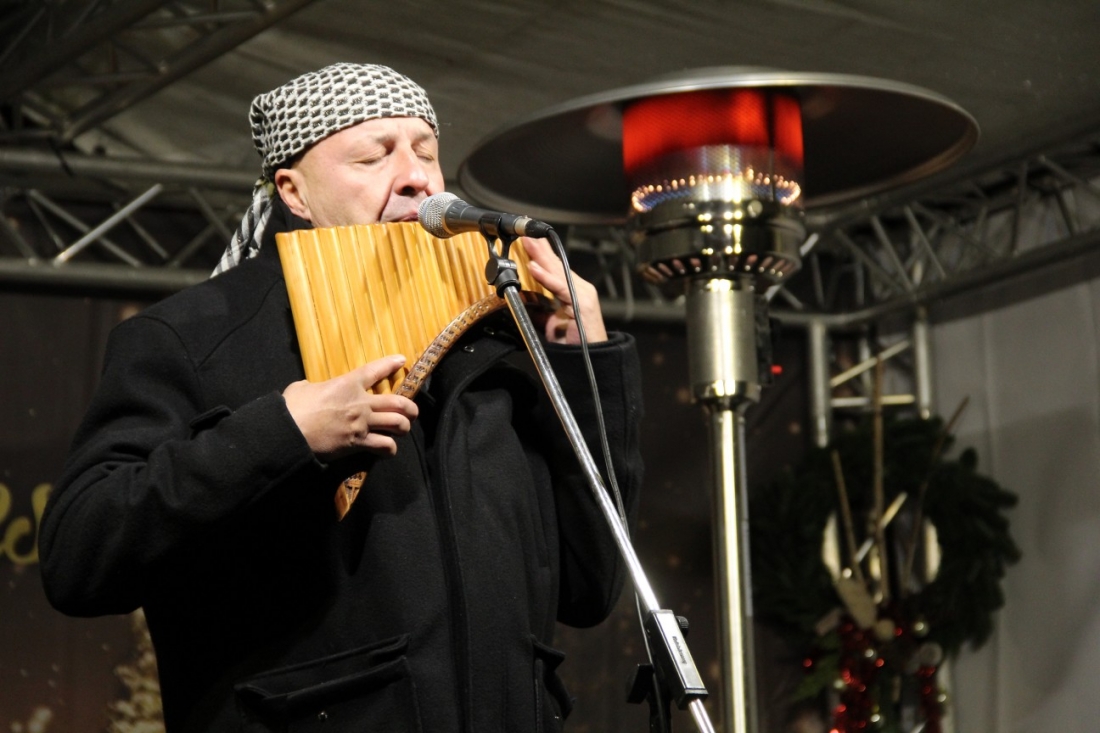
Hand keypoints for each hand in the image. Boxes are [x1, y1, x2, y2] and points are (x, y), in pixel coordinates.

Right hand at [282, 355, 418, 458]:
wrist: (290, 431)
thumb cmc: (293, 407)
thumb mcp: (302, 388)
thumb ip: (311, 386)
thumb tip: (308, 388)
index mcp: (347, 384)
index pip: (374, 370)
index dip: (390, 364)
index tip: (401, 360)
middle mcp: (360, 403)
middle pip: (398, 402)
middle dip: (410, 407)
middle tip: (412, 412)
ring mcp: (362, 423)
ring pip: (397, 424)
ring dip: (404, 427)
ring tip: (403, 429)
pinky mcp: (358, 442)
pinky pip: (384, 445)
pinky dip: (389, 448)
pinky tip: (388, 449)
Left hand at [522, 236, 607, 344]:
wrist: (592, 362)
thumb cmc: (576, 344)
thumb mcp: (553, 325)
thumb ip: (542, 313)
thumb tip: (524, 305)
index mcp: (573, 292)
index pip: (555, 268)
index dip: (542, 254)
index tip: (528, 241)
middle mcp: (579, 288)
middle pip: (557, 264)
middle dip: (540, 248)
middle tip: (525, 233)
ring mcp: (582, 294)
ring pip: (558, 272)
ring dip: (541, 256)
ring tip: (527, 243)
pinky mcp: (582, 303)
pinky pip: (560, 288)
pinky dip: (546, 277)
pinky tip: (534, 267)